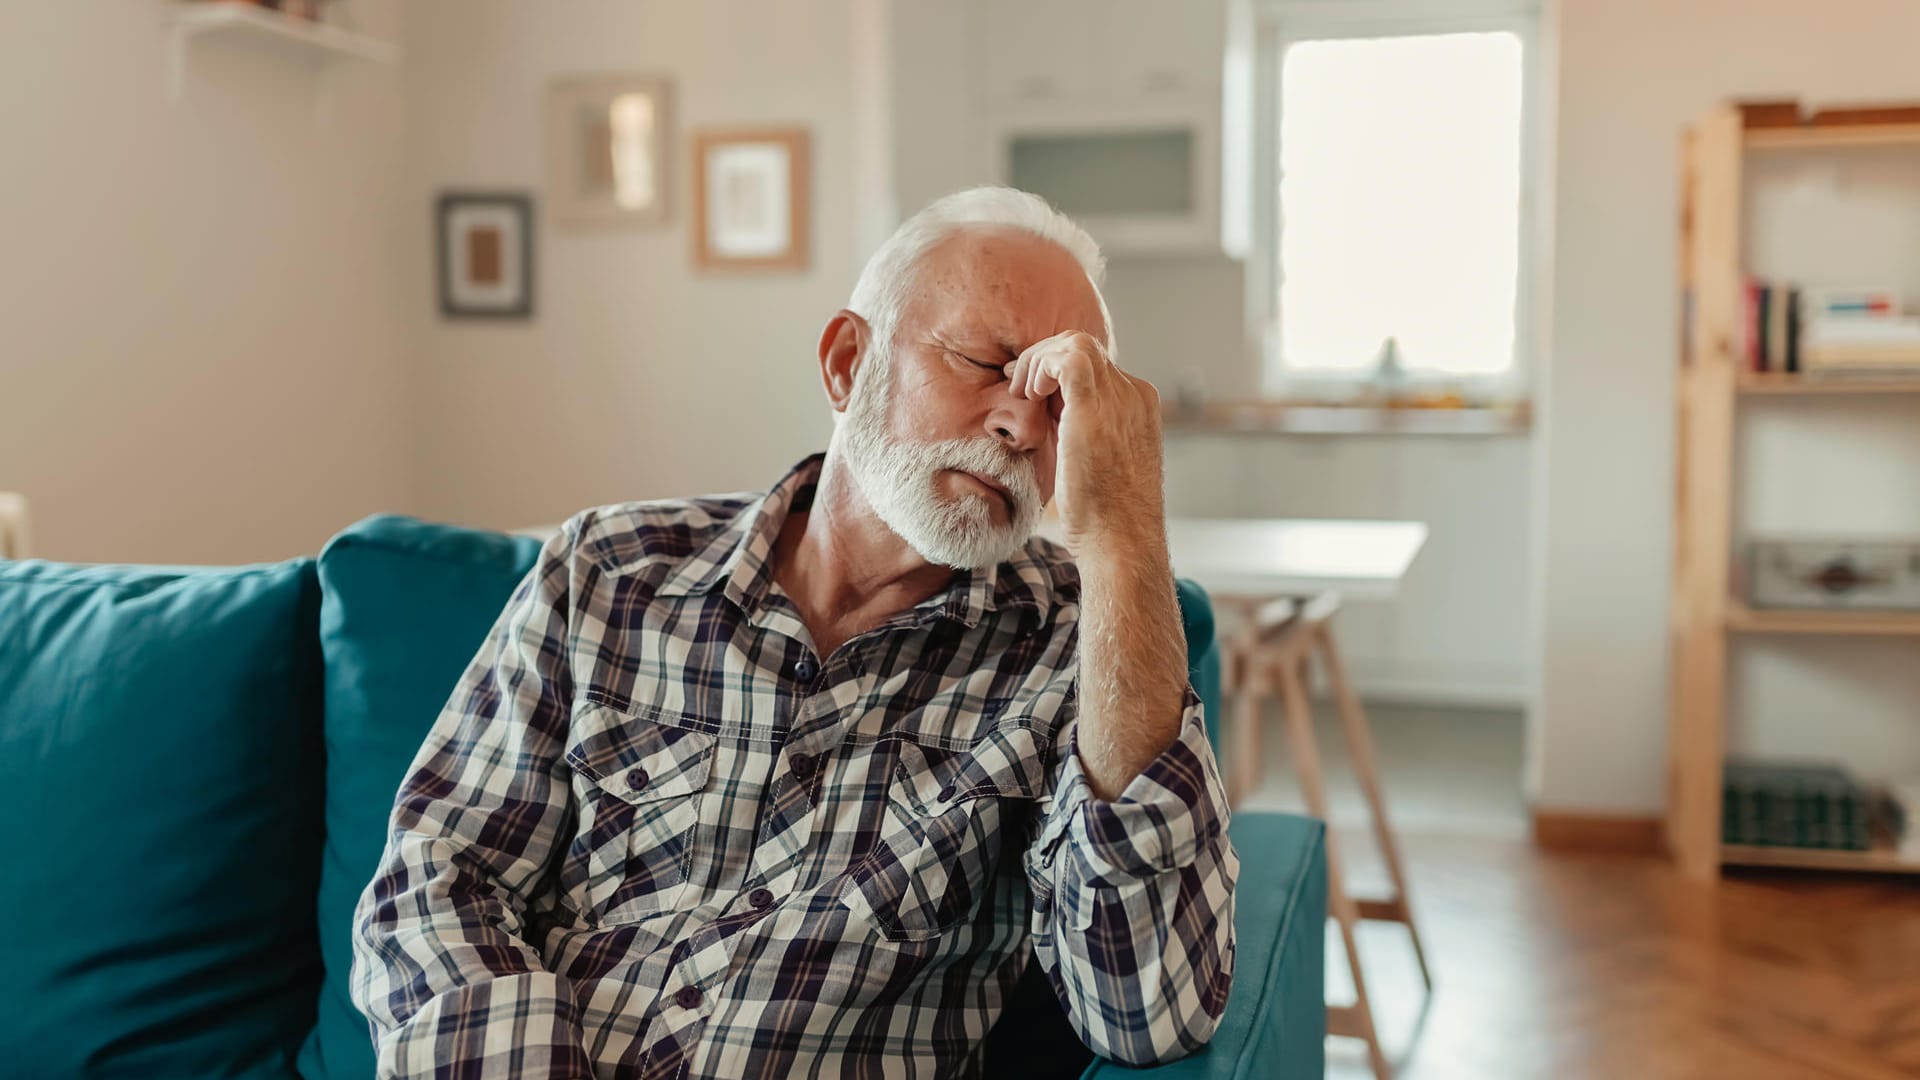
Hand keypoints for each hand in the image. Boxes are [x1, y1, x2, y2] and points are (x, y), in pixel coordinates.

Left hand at [1004, 331, 1165, 559]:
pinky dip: (1041, 366)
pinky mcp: (1095, 407)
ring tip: (1022, 391)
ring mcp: (1120, 399)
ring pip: (1075, 343)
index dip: (1057, 372)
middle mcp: (1134, 396)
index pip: (1095, 366)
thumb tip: (1052, 420)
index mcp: (1138, 407)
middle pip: (1085, 348)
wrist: (1121, 541)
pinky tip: (1029, 393)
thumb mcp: (1099, 464)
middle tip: (1018, 384)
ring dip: (1039, 360)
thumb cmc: (1105, 517)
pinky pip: (1067, 357)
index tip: (1030, 390)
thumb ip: (1084, 433)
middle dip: (1044, 359)